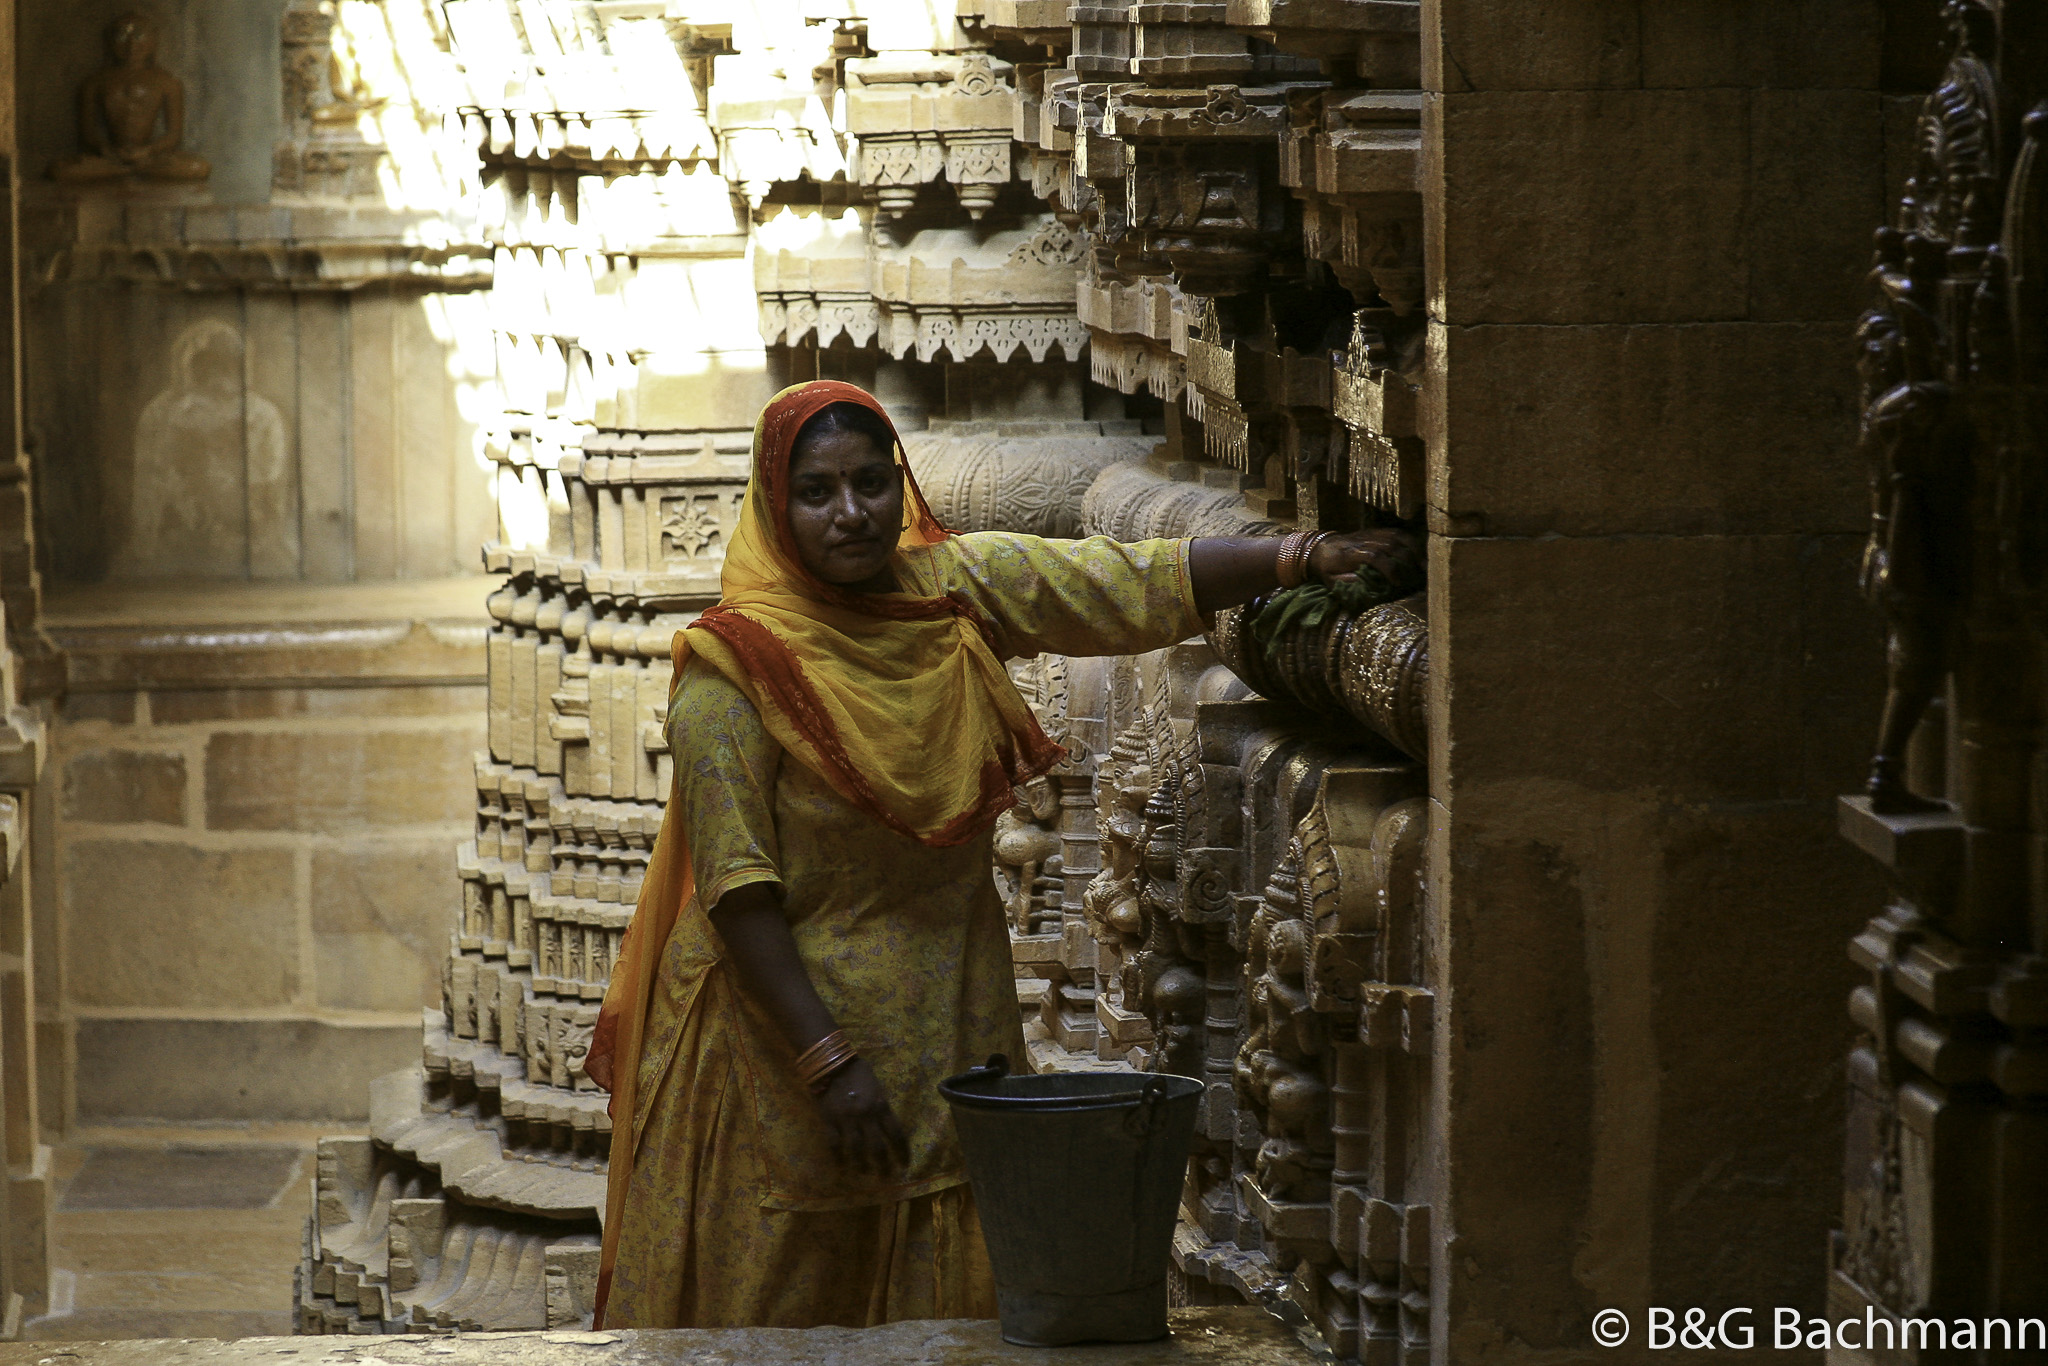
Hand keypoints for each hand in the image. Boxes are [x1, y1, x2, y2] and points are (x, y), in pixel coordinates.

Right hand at [813, 1057, 910, 1174]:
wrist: (831, 1062)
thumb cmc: (857, 1070)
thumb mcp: (877, 1085)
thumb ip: (881, 1103)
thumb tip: (885, 1120)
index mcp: (881, 1105)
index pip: (897, 1133)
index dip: (902, 1150)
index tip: (905, 1162)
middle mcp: (867, 1115)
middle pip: (878, 1147)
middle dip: (883, 1164)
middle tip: (886, 1177)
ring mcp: (847, 1119)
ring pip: (856, 1150)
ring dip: (860, 1165)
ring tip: (863, 1173)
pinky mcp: (829, 1120)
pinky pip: (834, 1144)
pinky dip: (837, 1158)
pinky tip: (840, 1166)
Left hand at [1308, 528, 1422, 593]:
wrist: (1320, 547)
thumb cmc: (1326, 568)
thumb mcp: (1330, 581)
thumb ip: (1347, 583)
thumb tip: (1368, 587)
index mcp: (1350, 554)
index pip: (1374, 556)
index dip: (1389, 568)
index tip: (1398, 583)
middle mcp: (1362, 540)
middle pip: (1390, 545)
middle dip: (1407, 560)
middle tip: (1420, 576)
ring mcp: (1370, 534)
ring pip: (1396, 537)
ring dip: (1413, 550)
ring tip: (1424, 565)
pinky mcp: (1376, 531)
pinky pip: (1396, 532)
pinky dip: (1410, 541)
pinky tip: (1420, 553)